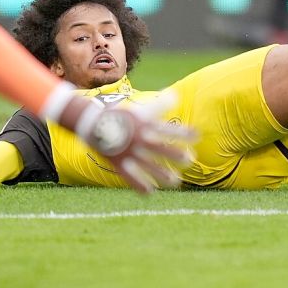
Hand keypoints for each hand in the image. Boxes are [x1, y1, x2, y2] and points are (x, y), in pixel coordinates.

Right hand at [77, 91, 196, 193]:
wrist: (91, 123)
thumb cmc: (121, 116)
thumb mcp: (140, 109)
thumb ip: (160, 105)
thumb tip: (176, 95)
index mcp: (144, 125)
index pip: (168, 129)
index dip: (183, 132)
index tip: (197, 136)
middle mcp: (138, 140)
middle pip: (161, 149)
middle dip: (177, 155)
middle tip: (191, 160)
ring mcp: (128, 153)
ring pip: (148, 166)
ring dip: (163, 174)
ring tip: (176, 181)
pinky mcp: (118, 164)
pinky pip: (130, 178)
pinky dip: (140, 186)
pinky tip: (151, 192)